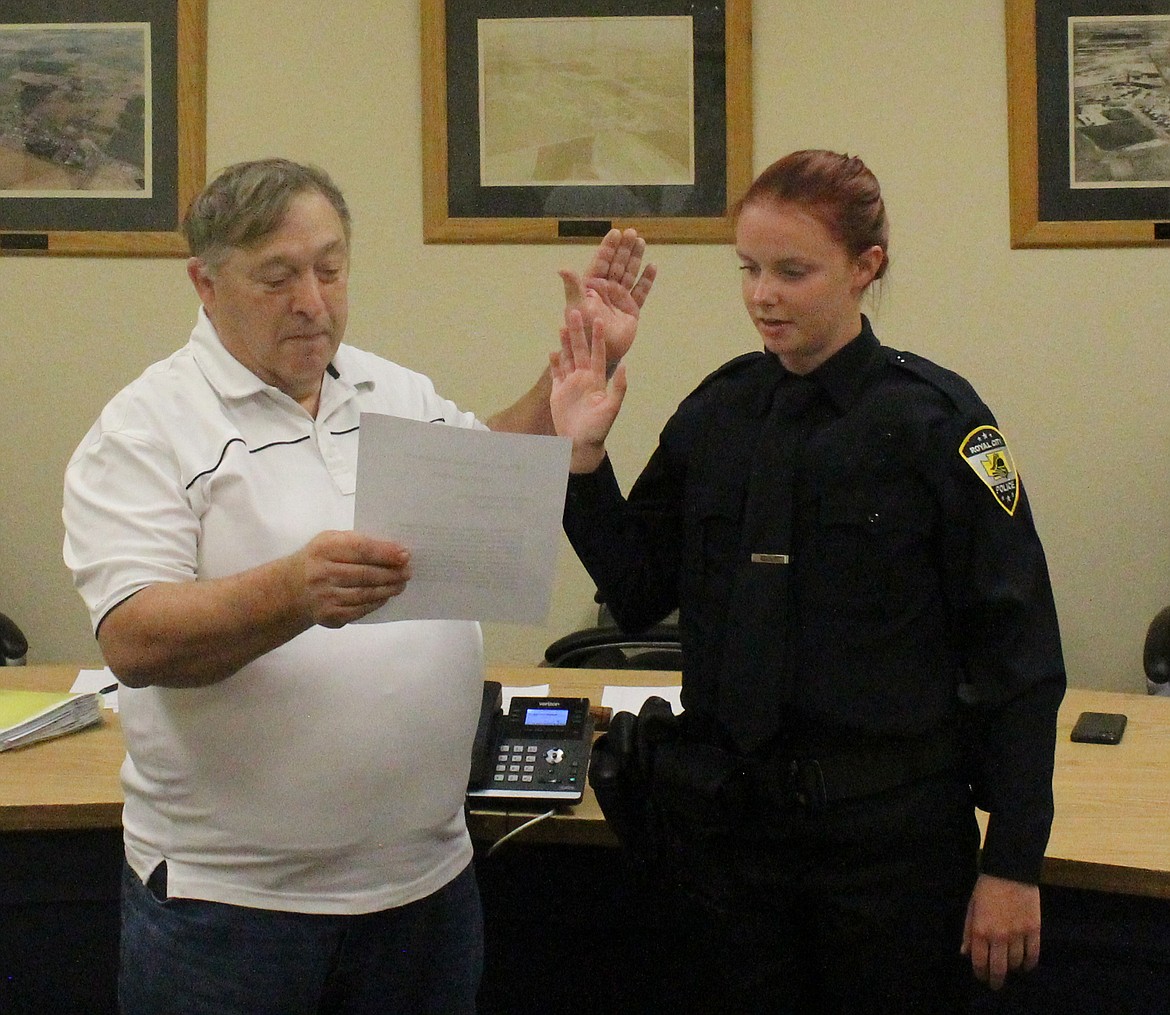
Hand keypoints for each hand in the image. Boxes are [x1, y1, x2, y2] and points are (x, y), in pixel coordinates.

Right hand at [296, 531, 411, 627]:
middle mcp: (322, 574)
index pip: (360, 549)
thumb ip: (356, 542)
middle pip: (366, 574)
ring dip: (388, 589)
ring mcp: (325, 597)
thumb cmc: (319, 559)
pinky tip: (385, 596)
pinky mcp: (329, 615)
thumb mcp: (330, 540)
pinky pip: (360, 610)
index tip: (405, 555)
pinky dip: (376, 602)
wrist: (291, 588)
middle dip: (392, 573)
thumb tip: (392, 550)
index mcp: (324, 549)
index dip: (385, 553)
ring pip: (365, 594)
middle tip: (408, 571)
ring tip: (401, 584)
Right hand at [550, 310, 626, 472]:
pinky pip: (556, 374)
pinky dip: (554, 363)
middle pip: (580, 350)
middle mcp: (584, 378)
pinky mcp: (558, 392)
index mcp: (597, 380)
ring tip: (562, 325)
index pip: (598, 354)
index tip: (597, 319)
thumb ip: (618, 387)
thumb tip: (625, 365)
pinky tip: (552, 351)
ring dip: (565, 343)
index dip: (598, 337)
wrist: (580, 444)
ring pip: (567, 358)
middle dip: (578, 332)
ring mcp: (570, 384)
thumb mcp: (612, 408)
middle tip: (573, 311)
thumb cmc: (598, 428)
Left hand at [560, 227, 655, 364]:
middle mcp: (607, 290)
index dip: (609, 247)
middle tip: (632, 232)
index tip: (616, 232)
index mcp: (592, 286)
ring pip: (629, 273)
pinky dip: (647, 280)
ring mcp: (620, 298)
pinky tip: (652, 267)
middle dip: (624, 248)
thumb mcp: (576, 306)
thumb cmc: (583, 329)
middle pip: (617, 264)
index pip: (602, 261)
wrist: (598, 351)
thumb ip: (572, 286)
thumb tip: (562, 268)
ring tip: (641, 242)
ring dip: (635, 258)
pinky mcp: (631, 309)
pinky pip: (641, 291)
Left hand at [961, 873, 1040, 989]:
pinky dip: (1029, 964)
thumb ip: (969, 931)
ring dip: (1012, 969)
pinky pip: (1033, 955)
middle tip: (996, 985)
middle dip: (996, 980)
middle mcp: (999, 936)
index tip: (982, 978)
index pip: (980, 962)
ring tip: (1010, 968)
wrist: (1010, 871)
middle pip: (999, 969)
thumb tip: (965, 953)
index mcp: (981, 930)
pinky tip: (1026, 965)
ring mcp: (1018, 935)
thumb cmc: (986, 888)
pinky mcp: (1034, 930)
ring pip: (1017, 963)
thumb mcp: (971, 907)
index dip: (981, 974)